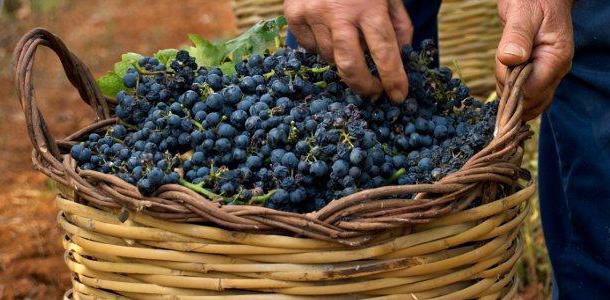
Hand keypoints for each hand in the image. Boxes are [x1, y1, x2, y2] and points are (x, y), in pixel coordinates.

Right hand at [284, 0, 411, 101]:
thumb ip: (398, 24)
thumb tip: (401, 59)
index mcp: (369, 5)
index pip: (384, 51)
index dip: (393, 78)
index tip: (399, 96)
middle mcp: (338, 11)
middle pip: (350, 65)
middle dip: (363, 85)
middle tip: (373, 93)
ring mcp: (312, 14)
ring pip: (330, 58)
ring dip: (343, 60)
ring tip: (351, 44)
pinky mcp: (293, 15)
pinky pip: (310, 47)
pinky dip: (322, 46)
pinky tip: (329, 30)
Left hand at [496, 0, 573, 120]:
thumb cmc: (532, 1)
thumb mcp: (523, 14)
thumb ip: (516, 36)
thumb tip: (510, 58)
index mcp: (556, 59)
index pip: (531, 90)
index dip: (511, 84)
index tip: (503, 64)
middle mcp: (555, 72)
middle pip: (528, 100)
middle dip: (508, 88)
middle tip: (503, 61)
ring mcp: (547, 75)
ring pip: (525, 101)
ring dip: (508, 90)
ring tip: (506, 63)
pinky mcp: (537, 75)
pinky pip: (526, 96)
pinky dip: (512, 92)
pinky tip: (507, 77)